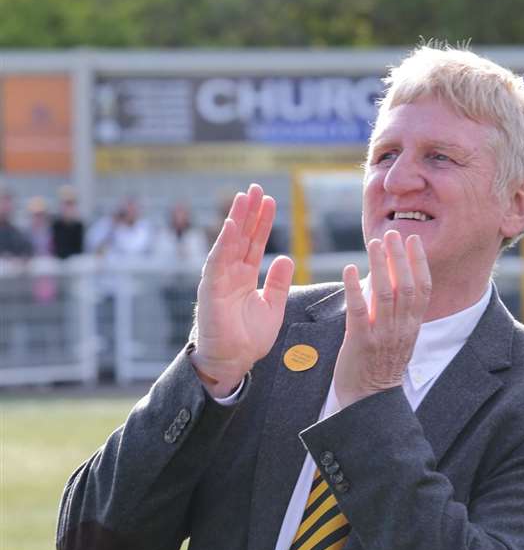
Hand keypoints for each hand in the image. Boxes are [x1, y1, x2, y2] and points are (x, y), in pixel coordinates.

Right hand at [191, 185, 293, 396]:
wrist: (233, 361)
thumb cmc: (248, 337)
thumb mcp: (272, 305)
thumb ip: (278, 282)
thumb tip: (286, 257)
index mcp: (245, 276)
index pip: (255, 242)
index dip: (262, 222)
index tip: (270, 201)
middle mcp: (231, 273)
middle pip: (241, 236)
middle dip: (249, 212)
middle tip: (256, 188)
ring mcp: (219, 279)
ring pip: (229, 242)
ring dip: (236, 219)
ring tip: (244, 197)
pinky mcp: (211, 289)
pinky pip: (217, 261)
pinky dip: (224, 242)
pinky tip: (231, 224)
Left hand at [333, 229, 431, 407]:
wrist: (370, 400)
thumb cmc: (381, 366)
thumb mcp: (398, 338)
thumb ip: (398, 312)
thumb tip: (392, 281)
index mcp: (412, 326)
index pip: (423, 289)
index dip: (419, 263)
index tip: (414, 241)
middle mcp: (401, 329)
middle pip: (405, 286)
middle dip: (400, 258)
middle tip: (393, 234)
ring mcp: (382, 335)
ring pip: (384, 294)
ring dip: (379, 266)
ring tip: (374, 244)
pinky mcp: (361, 342)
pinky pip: (359, 311)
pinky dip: (354, 288)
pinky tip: (348, 269)